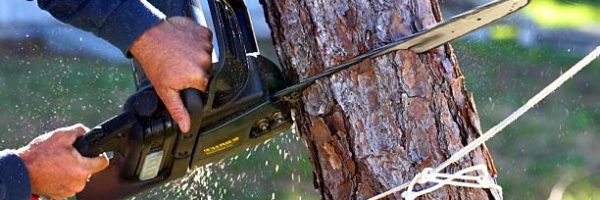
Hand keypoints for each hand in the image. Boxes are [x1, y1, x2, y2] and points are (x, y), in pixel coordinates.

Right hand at [16, 124, 108, 198]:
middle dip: (81, 161)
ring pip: (78, 177)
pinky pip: (67, 184)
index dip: (99, 154)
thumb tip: (88, 132)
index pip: (103, 162)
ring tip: (57, 163)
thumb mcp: (61, 135)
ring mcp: (69, 191)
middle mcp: (78, 183)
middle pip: (89, 169)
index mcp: (82, 169)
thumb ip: (80, 131)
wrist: (20, 170)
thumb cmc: (39, 154)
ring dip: (71, 170)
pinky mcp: (60, 195)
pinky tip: (53, 172)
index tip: (92, 152)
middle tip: (67, 156)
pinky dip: (63, 178)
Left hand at [129, 17, 212, 132]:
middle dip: (194, 70)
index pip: (203, 86)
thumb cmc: (154, 62)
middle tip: (177, 66)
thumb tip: (187, 126)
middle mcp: (206, 61)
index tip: (181, 78)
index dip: (191, 83)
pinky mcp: (203, 32)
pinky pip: (206, 40)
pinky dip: (197, 42)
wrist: (147, 36)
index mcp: (199, 77)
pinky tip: (184, 44)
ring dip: (196, 55)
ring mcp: (206, 45)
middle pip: (206, 71)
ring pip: (206, 55)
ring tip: (179, 54)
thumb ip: (178, 110)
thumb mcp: (165, 91)